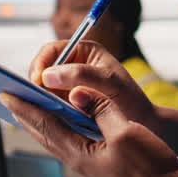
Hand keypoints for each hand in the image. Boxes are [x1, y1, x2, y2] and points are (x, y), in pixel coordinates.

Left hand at [1, 40, 177, 176]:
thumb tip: (79, 91)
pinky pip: (74, 145)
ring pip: (58, 141)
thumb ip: (100, 109)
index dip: (25, 107)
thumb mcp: (125, 131)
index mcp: (80, 153)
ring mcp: (91, 168)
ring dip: (42, 124)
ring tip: (30, 111)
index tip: (6, 94)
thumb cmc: (152, 168)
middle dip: (27, 116)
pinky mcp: (103, 169)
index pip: (45, 124)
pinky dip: (62, 131)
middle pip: (45, 135)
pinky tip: (66, 126)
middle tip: (10, 100)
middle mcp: (80, 162)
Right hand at [29, 40, 160, 132]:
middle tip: (32, 97)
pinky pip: (50, 103)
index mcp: (85, 52)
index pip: (51, 51)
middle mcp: (75, 65)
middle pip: (43, 68)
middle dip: (36, 82)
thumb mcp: (109, 83)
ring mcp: (71, 85)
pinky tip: (44, 117)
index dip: (41, 64)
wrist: (145, 126)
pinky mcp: (69, 103)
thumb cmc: (131, 101)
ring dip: (39, 96)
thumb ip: (80, 75)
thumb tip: (48, 75)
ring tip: (35, 108)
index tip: (37, 80)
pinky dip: (45, 108)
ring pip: (44, 87)